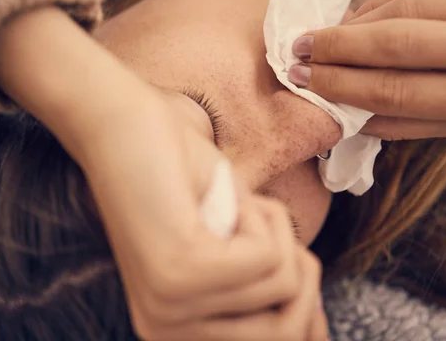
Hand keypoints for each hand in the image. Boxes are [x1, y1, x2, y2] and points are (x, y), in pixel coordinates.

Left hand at [80, 85, 328, 340]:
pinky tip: (220, 196)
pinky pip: (266, 254)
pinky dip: (261, 214)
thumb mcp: (236, 244)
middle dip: (300, 270)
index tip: (306, 270)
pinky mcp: (180, 271)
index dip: (307, 314)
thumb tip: (319, 331)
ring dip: (273, 229)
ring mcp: (169, 306)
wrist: (126, 125)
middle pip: (285, 333)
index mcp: (175, 331)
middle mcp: (165, 331)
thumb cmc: (185, 178)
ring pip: (283, 282)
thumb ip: (269, 289)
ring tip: (231, 203)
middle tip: (268, 224)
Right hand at [290, 0, 445, 139]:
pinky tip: (360, 14)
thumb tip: (357, 118)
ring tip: (321, 35)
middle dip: (334, 49)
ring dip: (354, 23)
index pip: (395, 92)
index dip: (340, 86)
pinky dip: (385, 0)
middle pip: (392, 45)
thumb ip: (424, 122)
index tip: (305, 82)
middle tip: (295, 53)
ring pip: (404, 9)